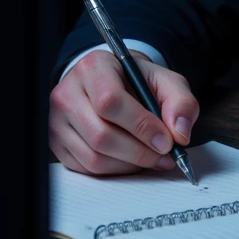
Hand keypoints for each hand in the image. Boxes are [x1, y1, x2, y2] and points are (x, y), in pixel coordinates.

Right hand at [49, 49, 199, 176]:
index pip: (111, 101)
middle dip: (140, 152)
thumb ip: (180, 102)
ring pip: (94, 157)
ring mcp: (58, 121)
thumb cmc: (136, 82)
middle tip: (164, 155)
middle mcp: (67, 93)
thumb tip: (180, 133)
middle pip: (101, 135)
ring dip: (130, 165)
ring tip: (152, 158)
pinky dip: (115, 170)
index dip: (141, 126)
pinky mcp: (58, 144)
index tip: (166, 141)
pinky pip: (87, 168)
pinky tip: (132, 160)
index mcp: (93, 68)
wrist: (112, 82)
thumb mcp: (165, 81)